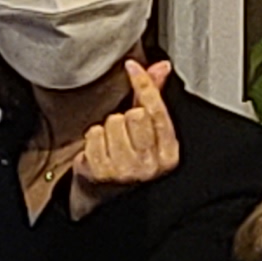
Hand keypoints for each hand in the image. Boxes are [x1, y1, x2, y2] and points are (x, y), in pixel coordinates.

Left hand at [64, 60, 182, 214]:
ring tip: (111, 143)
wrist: (104, 194)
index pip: (157, 110)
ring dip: (107, 128)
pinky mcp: (102, 172)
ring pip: (113, 122)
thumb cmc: (128, 157)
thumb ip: (153, 96)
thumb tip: (161, 66)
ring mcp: (126, 170)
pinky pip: (94, 134)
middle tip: (123, 132)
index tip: (132, 66)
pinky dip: (92, 138)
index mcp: (168, 153)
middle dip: (125, 116)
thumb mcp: (147, 130)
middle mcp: (150, 164)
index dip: (144, 84)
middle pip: (134, 115)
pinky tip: (98, 151)